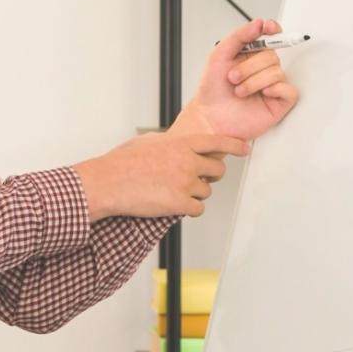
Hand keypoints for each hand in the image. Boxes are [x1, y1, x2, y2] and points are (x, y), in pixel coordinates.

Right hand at [73, 132, 249, 221]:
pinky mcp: (179, 203)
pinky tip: (172, 205)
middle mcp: (188, 161)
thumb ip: (170, 143)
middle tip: (196, 180)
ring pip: (205, 192)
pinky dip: (188, 210)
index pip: (217, 142)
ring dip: (194, 195)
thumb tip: (178, 145)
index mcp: (181, 143)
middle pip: (217, 171)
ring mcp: (185, 182)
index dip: (234, 145)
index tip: (245, 149)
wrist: (107, 182)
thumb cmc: (122, 163)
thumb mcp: (149, 142)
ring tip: (170, 192)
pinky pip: (197, 209)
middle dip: (210, 177)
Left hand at [172, 18, 299, 140]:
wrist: (209, 118)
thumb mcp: (219, 55)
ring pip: (277, 72)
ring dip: (254, 81)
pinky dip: (275, 90)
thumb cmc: (213, 91)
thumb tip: (259, 23)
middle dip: (249, 67)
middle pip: (272, 55)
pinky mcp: (279, 103)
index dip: (273, 30)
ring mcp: (272, 86)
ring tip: (239, 91)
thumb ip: (240, 36)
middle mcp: (263, 69)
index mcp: (251, 55)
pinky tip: (262, 94)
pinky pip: (289, 91)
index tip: (269, 27)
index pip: (270, 37)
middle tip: (233, 78)